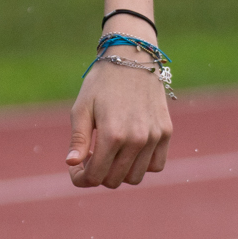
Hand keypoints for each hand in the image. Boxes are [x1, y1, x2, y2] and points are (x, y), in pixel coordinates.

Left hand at [65, 59, 171, 188]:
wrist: (132, 58)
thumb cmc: (101, 83)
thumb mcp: (82, 109)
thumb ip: (78, 139)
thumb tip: (71, 163)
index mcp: (112, 135)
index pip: (94, 177)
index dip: (80, 178)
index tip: (75, 168)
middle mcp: (136, 139)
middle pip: (114, 180)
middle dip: (97, 175)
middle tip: (90, 157)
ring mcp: (154, 137)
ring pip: (135, 177)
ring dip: (119, 172)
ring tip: (109, 154)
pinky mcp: (166, 132)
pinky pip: (156, 164)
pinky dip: (141, 165)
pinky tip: (129, 151)